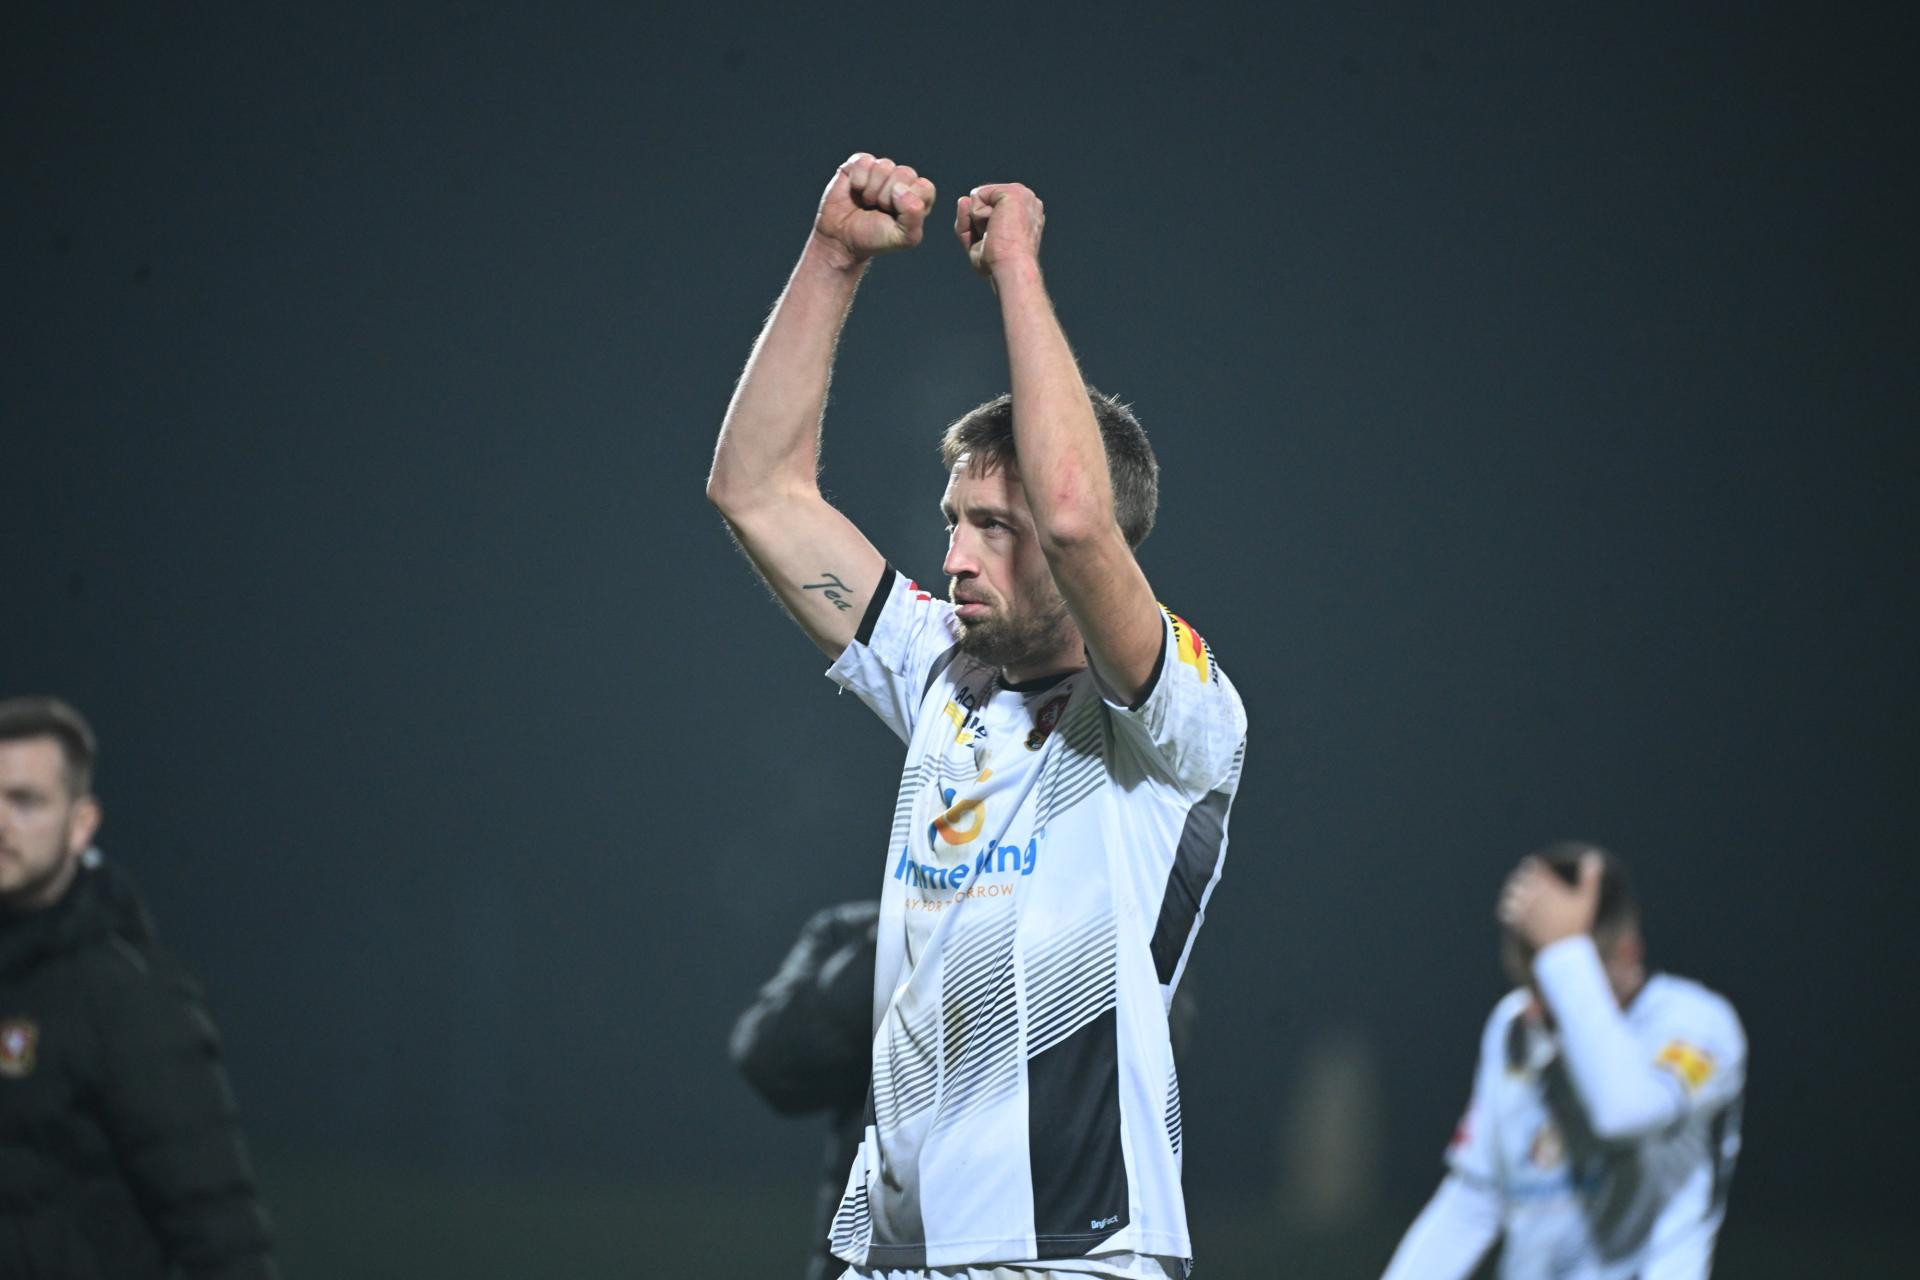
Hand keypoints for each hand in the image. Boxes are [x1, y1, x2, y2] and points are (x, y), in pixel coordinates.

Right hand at [812, 153, 936, 266]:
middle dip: (887, 197)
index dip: (908, 203)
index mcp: (918, 196)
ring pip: (884, 166)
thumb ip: (914, 216)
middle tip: (879, 210)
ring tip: (867, 202)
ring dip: (871, 191)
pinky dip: (858, 180)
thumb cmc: (874, 238)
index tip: (895, 217)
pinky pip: (864, 161)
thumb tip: (900, 189)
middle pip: (905, 173)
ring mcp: (881, 170)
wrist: (842, 239)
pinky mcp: (860, 163)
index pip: (925, 188)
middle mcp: (902, 180)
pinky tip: (856, 190)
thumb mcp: (903, 238)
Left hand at [955, 183, 1044, 278]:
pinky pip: (976, 196)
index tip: (995, 244)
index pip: (988, 207)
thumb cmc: (999, 263)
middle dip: (978, 223)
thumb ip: (967, 221)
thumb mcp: (977, 243)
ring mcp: (1021, 193)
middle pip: (982, 201)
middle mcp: (1026, 199)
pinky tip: (995, 227)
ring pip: (978, 198)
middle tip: (995, 241)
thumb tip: (963, 199)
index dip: (981, 227)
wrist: (1011, 268)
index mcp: (1024, 211)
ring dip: (979, 220)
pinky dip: (977, 215)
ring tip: (997, 234)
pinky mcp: (1012, 191)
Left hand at [1497, 852, 1600, 949]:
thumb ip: (1590, 878)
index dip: (1533, 866)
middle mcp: (1532, 896)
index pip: (1532, 867)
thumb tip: (1593, 856)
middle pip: (1519, 878)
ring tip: (1517, 892)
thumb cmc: (1578, 924)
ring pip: (1510, 892)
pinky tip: (1512, 909)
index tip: (1535, 867)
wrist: (1565, 951)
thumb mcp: (1587, 900)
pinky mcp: (1517, 923)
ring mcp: (1523, 909)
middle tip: (1525, 879)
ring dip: (1513, 891)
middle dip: (1522, 877)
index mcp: (1547, 887)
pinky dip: (1507, 908)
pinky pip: (1505, 911)